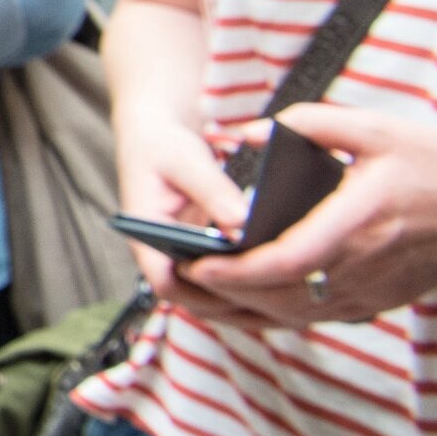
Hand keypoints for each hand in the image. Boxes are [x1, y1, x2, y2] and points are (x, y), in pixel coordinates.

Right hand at [113, 100, 263, 324]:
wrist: (158, 133)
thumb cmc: (163, 144)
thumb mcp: (185, 160)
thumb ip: (212, 190)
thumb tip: (242, 222)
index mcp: (146, 233)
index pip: (166, 282)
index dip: (203, 291)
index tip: (245, 283)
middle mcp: (163, 252)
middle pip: (195, 298)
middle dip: (234, 303)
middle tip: (283, 297)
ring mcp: (184, 255)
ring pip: (212, 296)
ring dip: (244, 300)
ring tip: (290, 296)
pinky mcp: (203, 252)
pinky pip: (224, 282)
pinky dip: (249, 284)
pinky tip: (283, 280)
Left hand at [180, 105, 436, 325]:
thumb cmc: (434, 161)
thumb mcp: (375, 127)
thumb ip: (306, 125)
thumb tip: (246, 135)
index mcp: (361, 221)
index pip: (288, 260)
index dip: (238, 270)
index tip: (197, 265)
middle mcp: (366, 265)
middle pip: (282, 296)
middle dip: (225, 295)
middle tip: (176, 279)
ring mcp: (375, 290)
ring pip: (297, 315)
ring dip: (244, 310)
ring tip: (195, 293)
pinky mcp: (380, 300)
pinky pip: (318, 317)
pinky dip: (275, 314)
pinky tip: (242, 303)